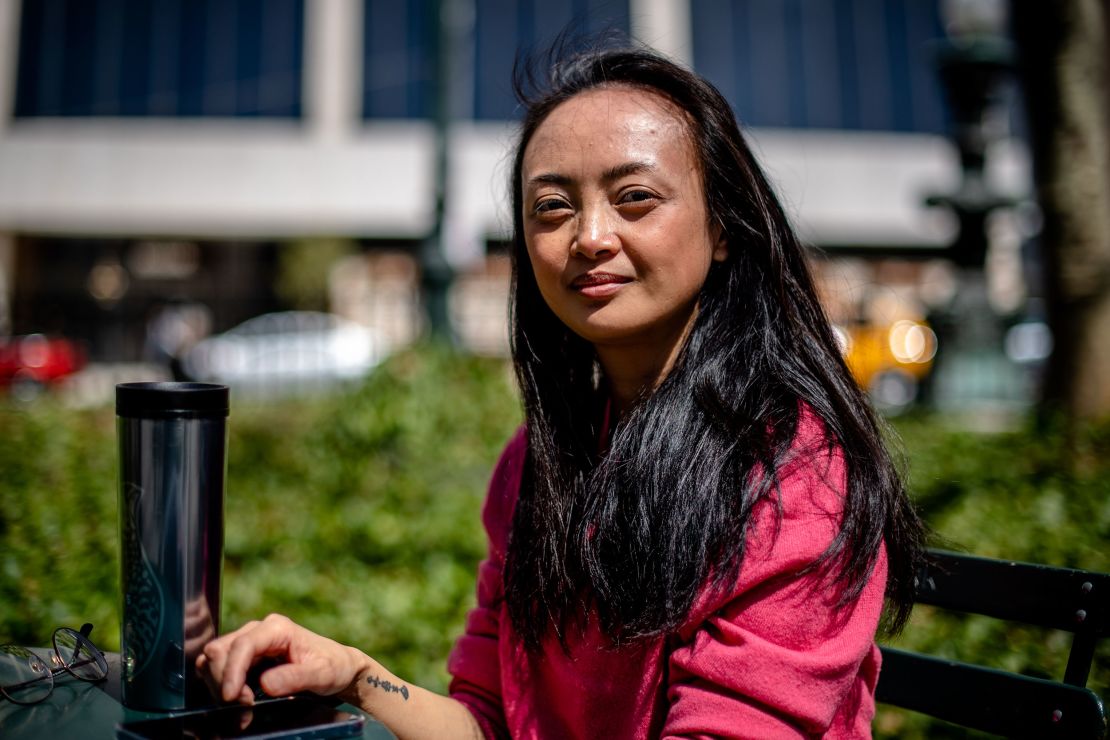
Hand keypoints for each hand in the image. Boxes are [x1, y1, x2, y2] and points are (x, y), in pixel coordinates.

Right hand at [196, 614, 369, 704]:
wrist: (338, 668)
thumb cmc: (332, 666)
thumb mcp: (321, 673)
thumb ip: (295, 677)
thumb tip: (264, 684)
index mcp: (277, 628)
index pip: (242, 645)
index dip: (231, 671)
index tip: (232, 698)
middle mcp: (258, 630)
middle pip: (220, 651)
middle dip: (224, 681)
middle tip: (244, 708)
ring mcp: (249, 643)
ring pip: (214, 660)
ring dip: (220, 685)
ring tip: (243, 707)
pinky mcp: (245, 658)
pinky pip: (220, 669)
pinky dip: (223, 687)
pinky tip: (240, 702)